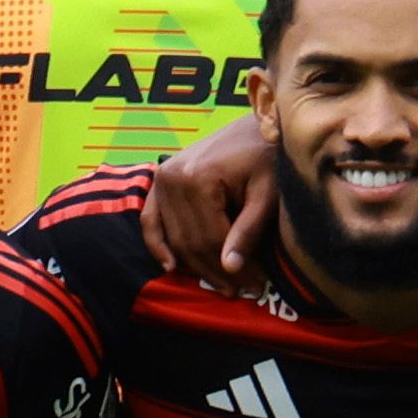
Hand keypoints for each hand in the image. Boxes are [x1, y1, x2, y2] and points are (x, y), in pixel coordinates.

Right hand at [139, 116, 279, 291]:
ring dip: (194, 265)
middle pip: (190, 241)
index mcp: (198, 179)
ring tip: (221, 284)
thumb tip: (230, 268)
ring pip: (174, 237)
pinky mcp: (159, 180)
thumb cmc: (267, 156)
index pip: (212, 238)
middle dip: (215, 271)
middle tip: (241, 291)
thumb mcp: (267, 192)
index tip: (256, 286)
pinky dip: (157, 244)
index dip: (233, 268)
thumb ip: (248, 229)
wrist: (254, 126)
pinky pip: (150, 219)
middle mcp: (172, 178)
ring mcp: (161, 178)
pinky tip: (170, 266)